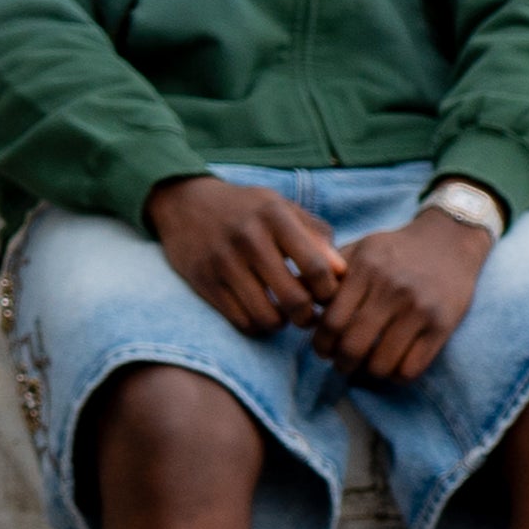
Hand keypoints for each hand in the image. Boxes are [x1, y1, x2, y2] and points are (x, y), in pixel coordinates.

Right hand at [144, 174, 343, 337]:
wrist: (185, 202)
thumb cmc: (248, 209)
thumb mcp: (283, 209)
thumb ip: (317, 236)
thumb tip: (343, 273)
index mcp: (275, 217)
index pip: (318, 268)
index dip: (330, 291)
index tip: (328, 295)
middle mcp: (249, 239)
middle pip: (295, 300)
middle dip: (309, 316)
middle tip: (310, 314)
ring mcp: (224, 263)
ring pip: (268, 318)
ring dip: (283, 324)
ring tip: (285, 314)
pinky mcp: (204, 282)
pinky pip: (242, 322)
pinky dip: (258, 325)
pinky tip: (261, 313)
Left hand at [314, 206, 488, 383]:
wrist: (451, 240)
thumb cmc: (397, 249)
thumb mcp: (361, 248)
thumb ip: (330, 272)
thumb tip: (295, 295)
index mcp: (367, 269)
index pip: (332, 322)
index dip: (321, 344)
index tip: (324, 349)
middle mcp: (392, 289)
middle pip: (353, 347)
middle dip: (341, 364)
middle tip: (341, 363)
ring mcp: (419, 309)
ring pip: (381, 364)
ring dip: (368, 373)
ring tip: (366, 367)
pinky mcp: (442, 326)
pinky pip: (411, 369)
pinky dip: (396, 375)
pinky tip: (393, 365)